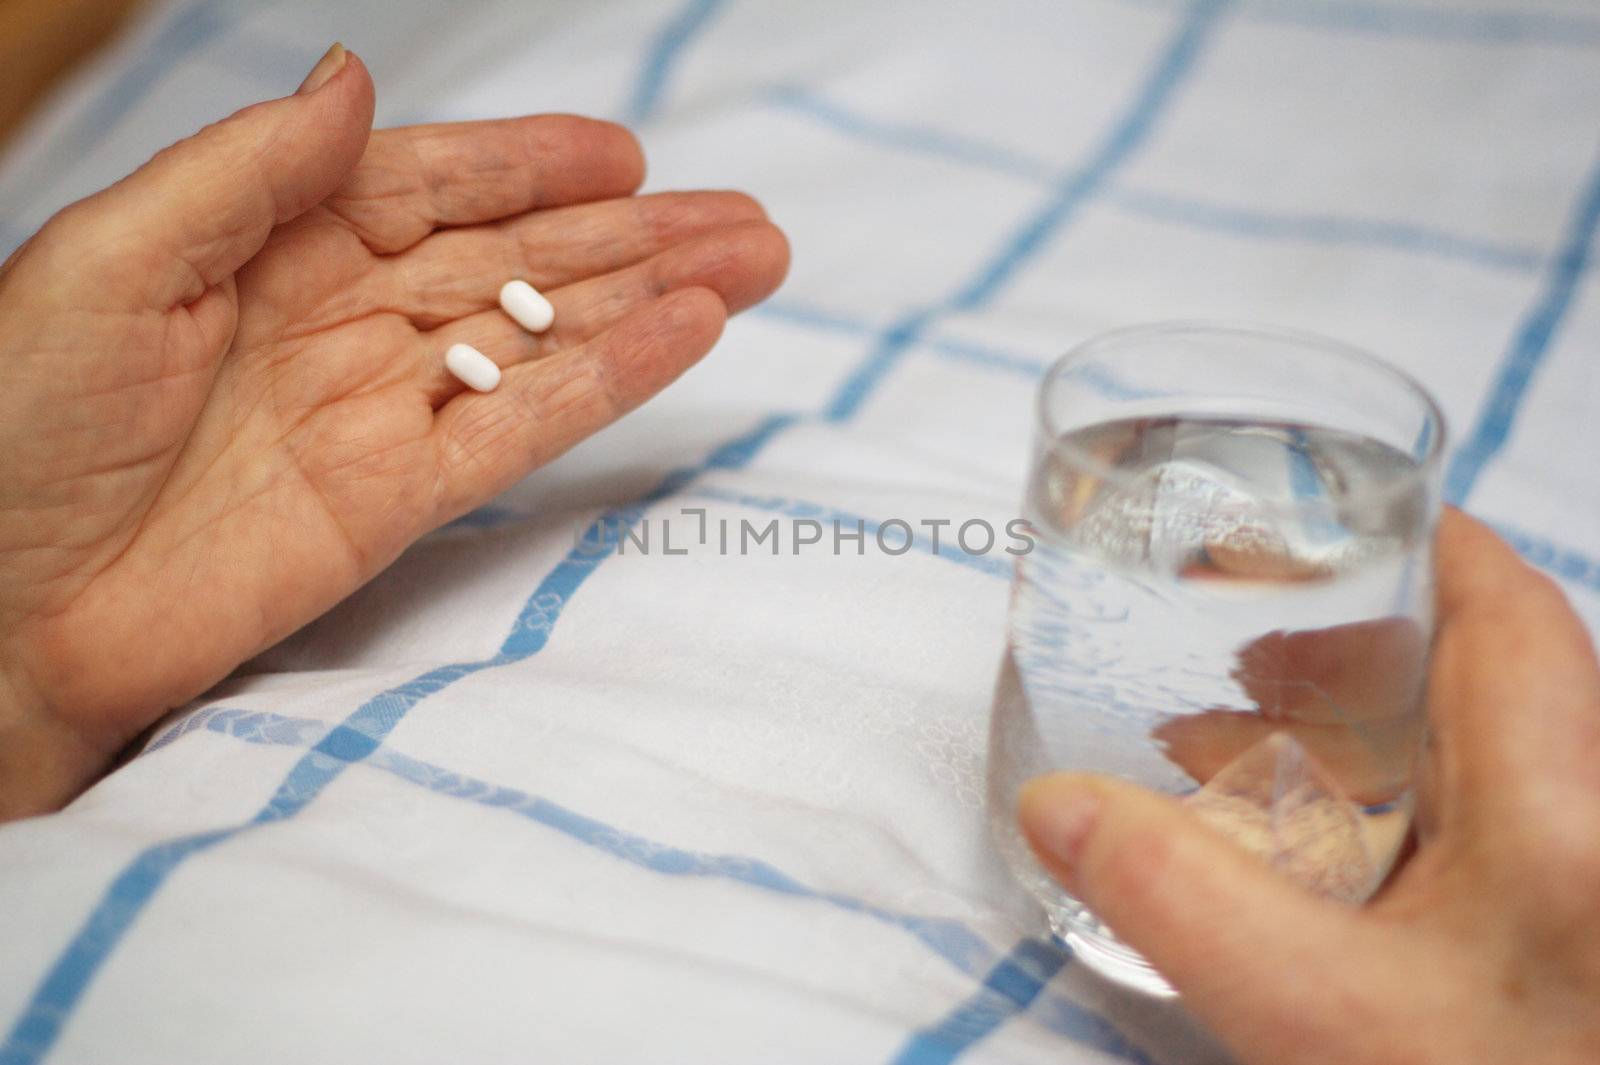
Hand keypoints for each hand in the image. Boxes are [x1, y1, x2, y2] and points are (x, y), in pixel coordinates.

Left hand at [0, 46, 788, 817]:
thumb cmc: (11, 426)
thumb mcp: (109, 261)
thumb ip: (246, 175)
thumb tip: (356, 78)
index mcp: (267, 245)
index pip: (429, 187)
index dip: (529, 166)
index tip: (624, 153)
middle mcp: (340, 320)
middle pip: (515, 263)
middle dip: (632, 237)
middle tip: (746, 220)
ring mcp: (379, 412)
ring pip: (542, 339)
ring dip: (649, 302)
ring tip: (753, 266)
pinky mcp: (401, 501)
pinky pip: (523, 430)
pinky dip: (608, 383)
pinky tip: (686, 339)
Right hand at [1019, 510, 1599, 1063]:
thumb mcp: (1317, 1017)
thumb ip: (1178, 899)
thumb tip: (1055, 805)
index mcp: (1563, 807)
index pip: (1508, 605)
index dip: (1417, 536)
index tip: (1319, 512)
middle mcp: (1590, 822)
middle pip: (1486, 672)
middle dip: (1351, 640)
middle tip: (1235, 640)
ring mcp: (1576, 877)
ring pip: (1475, 761)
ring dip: (1355, 737)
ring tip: (1227, 749)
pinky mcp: (1558, 933)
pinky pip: (1471, 837)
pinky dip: (1379, 820)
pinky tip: (1301, 865)